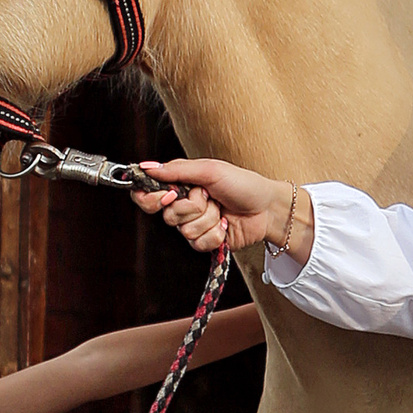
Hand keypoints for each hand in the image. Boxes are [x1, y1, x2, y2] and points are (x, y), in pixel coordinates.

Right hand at [134, 158, 304, 258]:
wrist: (266, 208)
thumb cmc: (242, 183)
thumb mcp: (208, 170)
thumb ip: (176, 170)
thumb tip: (146, 168)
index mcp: (180, 186)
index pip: (147, 197)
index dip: (152, 199)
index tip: (170, 194)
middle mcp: (183, 207)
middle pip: (168, 216)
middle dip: (192, 206)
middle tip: (208, 197)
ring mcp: (194, 226)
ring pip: (185, 231)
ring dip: (208, 219)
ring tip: (221, 209)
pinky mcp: (205, 242)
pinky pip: (198, 244)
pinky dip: (215, 234)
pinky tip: (225, 224)